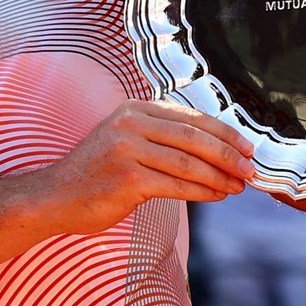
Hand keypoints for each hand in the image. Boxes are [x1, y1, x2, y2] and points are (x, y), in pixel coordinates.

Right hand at [39, 98, 256, 237]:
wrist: (55, 196)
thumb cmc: (98, 172)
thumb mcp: (126, 140)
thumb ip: (162, 136)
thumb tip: (217, 148)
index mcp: (134, 109)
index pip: (191, 117)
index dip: (225, 133)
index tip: (248, 148)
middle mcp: (129, 123)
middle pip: (193, 137)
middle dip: (228, 155)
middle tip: (251, 170)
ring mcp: (126, 150)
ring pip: (188, 163)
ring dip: (219, 177)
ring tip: (237, 186)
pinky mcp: (127, 178)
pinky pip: (176, 185)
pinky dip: (202, 192)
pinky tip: (216, 196)